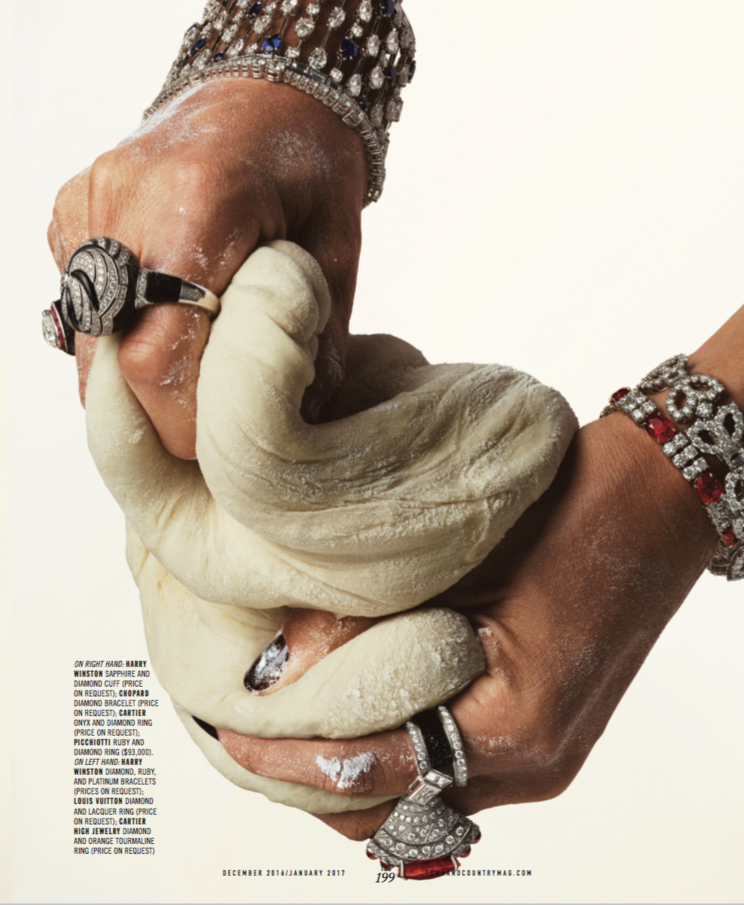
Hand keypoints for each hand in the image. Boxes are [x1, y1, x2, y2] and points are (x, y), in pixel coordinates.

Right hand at [48, 78, 367, 456]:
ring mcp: (87, 204)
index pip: (160, 355)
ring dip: (135, 382)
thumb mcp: (334, 253)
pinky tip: (167, 328)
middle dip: (157, 415)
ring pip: (90, 338)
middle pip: (115, 357)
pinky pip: (83, 307)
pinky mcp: (70, 215)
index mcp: (199, 202)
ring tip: (189, 389)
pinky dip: (121, 338)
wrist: (260, 96)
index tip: (218, 452)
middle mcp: (124, 200)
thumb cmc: (306, 170)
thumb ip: (316, 341)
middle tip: (205, 440)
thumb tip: (300, 430)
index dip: (182, 423)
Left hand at [217, 408, 716, 840]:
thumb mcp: (457, 559)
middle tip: (257, 731)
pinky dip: (403, 745)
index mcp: (516, 725)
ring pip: (425, 793)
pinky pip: (454, 764)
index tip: (233, 735)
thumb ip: (369, 623)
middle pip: (398, 808)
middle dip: (319, 779)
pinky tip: (365, 701)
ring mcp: (543, 755)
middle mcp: (533, 762)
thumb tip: (279, 667)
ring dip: (362, 765)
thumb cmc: (571, 510)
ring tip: (300, 717)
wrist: (653, 500)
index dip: (292, 756)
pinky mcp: (542, 731)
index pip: (374, 770)